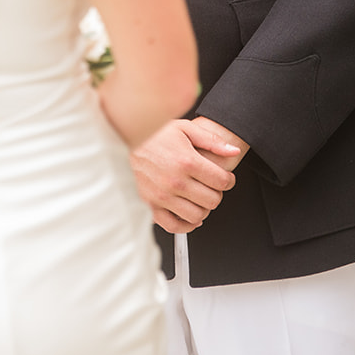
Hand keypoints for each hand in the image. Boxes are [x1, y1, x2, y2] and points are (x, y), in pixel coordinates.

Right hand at [130, 118, 242, 233]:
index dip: (228, 180)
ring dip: (204, 209)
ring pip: (197, 216)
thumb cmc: (152, 134)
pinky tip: (189, 214)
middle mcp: (175, 181)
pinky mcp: (150, 206)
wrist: (122, 140)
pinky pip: (174, 226)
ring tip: (200, 198)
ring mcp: (162, 196)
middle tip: (212, 187)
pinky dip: (186, 225)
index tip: (225, 178)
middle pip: (212, 200)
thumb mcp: (184, 128)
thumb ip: (211, 140)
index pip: (222, 181)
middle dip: (217, 194)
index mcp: (186, 161)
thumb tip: (233, 150)